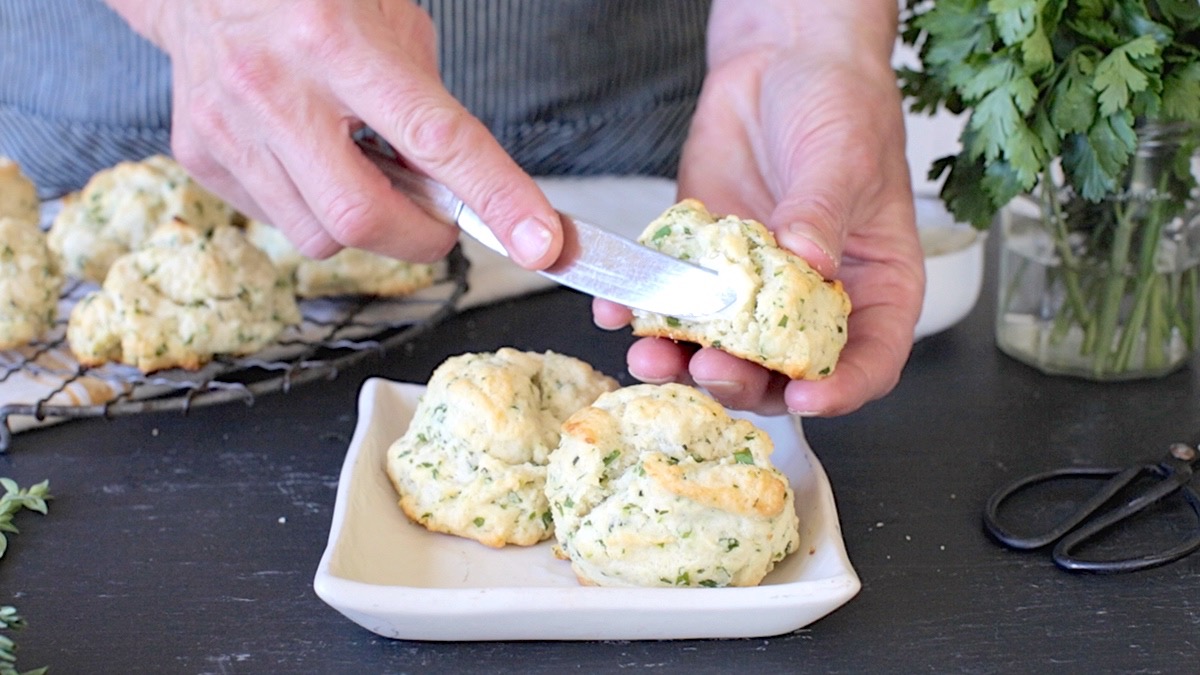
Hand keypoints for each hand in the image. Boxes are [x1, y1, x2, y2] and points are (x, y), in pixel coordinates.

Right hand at [105, 0, 561, 266]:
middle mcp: (274, 85)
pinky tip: (310, 160)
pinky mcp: (199, 156)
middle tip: (440, 220)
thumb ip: (429, 108)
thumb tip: (465, 193)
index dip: (496, 197)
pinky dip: (314, 208)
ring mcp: (228, 127)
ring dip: (364, 224)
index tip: (542, 244)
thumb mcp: (390, 24)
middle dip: (421, 237)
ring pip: (320, 235)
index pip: (434, 138)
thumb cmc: (315, 0)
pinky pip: (280, 221)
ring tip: (360, 167)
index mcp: (335, 38)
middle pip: (363, 217)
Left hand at [594, 0, 923, 416]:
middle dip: (742, 380)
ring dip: (681, 361)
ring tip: (649, 356)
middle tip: (708, 371)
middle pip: (782, 370)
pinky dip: (640, 314)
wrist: (781, 60)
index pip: (870, 360)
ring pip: (719, 348)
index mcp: (874, 286)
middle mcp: (812, 298)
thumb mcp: (843, 158)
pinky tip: (615, 311)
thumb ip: (822, 214)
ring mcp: (752, 286)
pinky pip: (671, 302)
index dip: (842, 391)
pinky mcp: (702, 262)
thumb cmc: (841, 105)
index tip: (804, 400)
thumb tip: (810, 264)